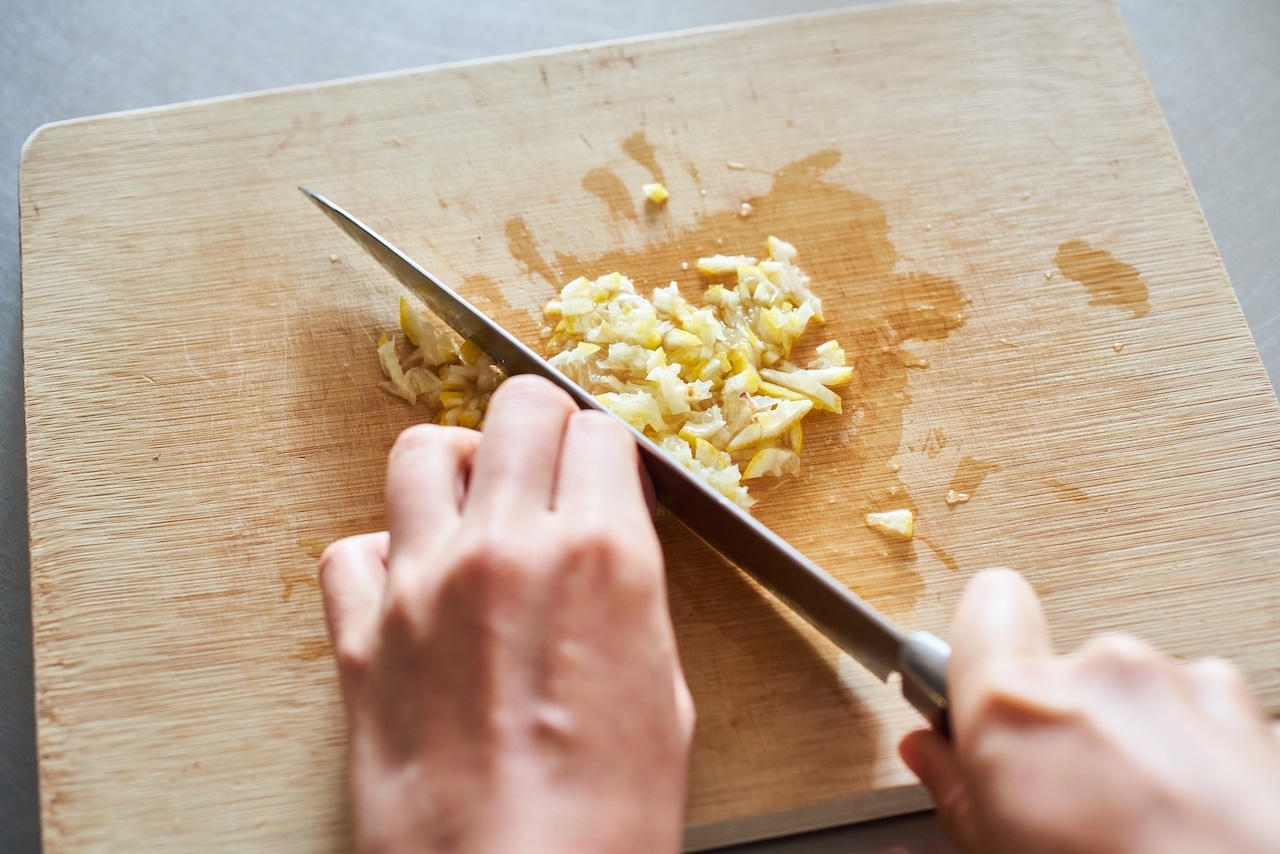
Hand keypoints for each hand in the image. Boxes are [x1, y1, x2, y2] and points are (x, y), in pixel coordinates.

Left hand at [320, 375, 694, 852]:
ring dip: (457, 464)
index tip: (601, 471)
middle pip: (516, 408)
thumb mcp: (662, 684)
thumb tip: (605, 547)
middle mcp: (506, 549)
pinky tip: (413, 586)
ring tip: (474, 504)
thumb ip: (625, 590)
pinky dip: (382, 554)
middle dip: (541, 422)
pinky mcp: (359, 638)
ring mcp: (422, 586)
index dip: (606, 449)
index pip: (599, 432)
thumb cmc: (605, 816)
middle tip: (547, 461)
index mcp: (600, 556)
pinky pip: (352, 550)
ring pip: (421, 451)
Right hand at [900, 569, 1279, 853]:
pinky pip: (1201, 713)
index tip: (977, 685)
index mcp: (1020, 707)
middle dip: (1064, 721)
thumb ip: (957, 788)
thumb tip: (933, 753)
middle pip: (1063, 666)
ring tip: (1141, 819)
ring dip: (1133, 739)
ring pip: (1135, 691)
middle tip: (1068, 797)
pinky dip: (1195, 755)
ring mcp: (1187, 686)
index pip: (986, 604)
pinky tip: (1192, 817)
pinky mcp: (1250, 711)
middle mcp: (1104, 673)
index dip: (982, 643)